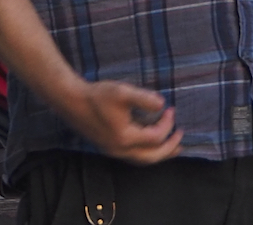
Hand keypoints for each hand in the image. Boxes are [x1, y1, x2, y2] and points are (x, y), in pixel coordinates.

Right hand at [59, 80, 182, 164]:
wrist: (71, 100)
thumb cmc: (97, 95)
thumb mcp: (122, 92)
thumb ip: (144, 98)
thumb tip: (162, 104)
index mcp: (126, 138)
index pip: (156, 137)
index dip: (167, 123)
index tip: (171, 109)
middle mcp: (120, 149)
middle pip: (152, 157)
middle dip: (169, 149)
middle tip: (181, 138)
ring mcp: (113, 150)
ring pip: (142, 160)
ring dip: (158, 154)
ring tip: (171, 147)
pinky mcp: (108, 146)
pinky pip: (132, 155)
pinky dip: (146, 151)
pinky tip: (147, 141)